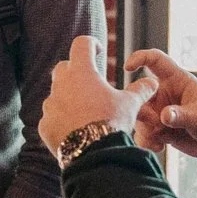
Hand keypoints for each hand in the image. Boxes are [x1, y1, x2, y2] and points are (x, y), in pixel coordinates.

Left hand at [37, 36, 150, 157]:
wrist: (93, 153)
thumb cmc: (112, 122)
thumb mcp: (130, 104)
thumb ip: (140, 90)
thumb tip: (152, 83)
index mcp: (82, 72)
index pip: (81, 44)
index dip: (91, 44)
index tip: (98, 50)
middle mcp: (61, 85)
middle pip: (64, 67)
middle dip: (76, 70)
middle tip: (90, 81)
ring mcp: (50, 105)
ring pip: (56, 94)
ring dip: (68, 98)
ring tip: (85, 110)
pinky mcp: (44, 124)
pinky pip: (51, 117)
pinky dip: (61, 120)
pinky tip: (74, 129)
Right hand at [122, 48, 196, 157]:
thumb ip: (182, 115)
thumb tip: (163, 116)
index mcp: (176, 80)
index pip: (155, 60)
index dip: (140, 58)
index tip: (128, 68)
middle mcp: (164, 93)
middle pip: (139, 94)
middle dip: (140, 109)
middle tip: (153, 123)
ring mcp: (159, 111)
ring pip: (138, 116)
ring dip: (144, 129)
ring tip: (159, 140)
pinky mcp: (158, 127)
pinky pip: (143, 132)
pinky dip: (147, 141)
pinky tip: (159, 147)